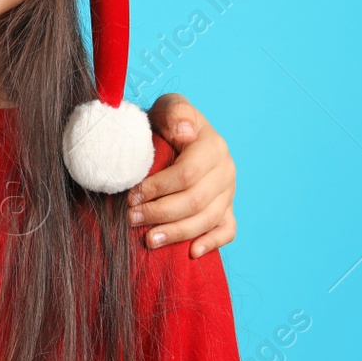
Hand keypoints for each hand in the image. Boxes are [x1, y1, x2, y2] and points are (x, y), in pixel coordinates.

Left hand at [128, 94, 235, 257]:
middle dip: (160, 213)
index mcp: (213, 146)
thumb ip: (175, 112)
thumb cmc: (168, 124)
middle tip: (131, 219)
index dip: (158, 188)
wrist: (178, 135)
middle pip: (195, 201)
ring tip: (149, 240)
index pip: (187, 174)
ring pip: (208, 219)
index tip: (132, 196)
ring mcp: (230, 192)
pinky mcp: (228, 208)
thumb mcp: (168, 108)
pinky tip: (191, 252)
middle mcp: (226, 170)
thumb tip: (185, 131)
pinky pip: (227, 230)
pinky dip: (212, 242)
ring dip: (177, 232)